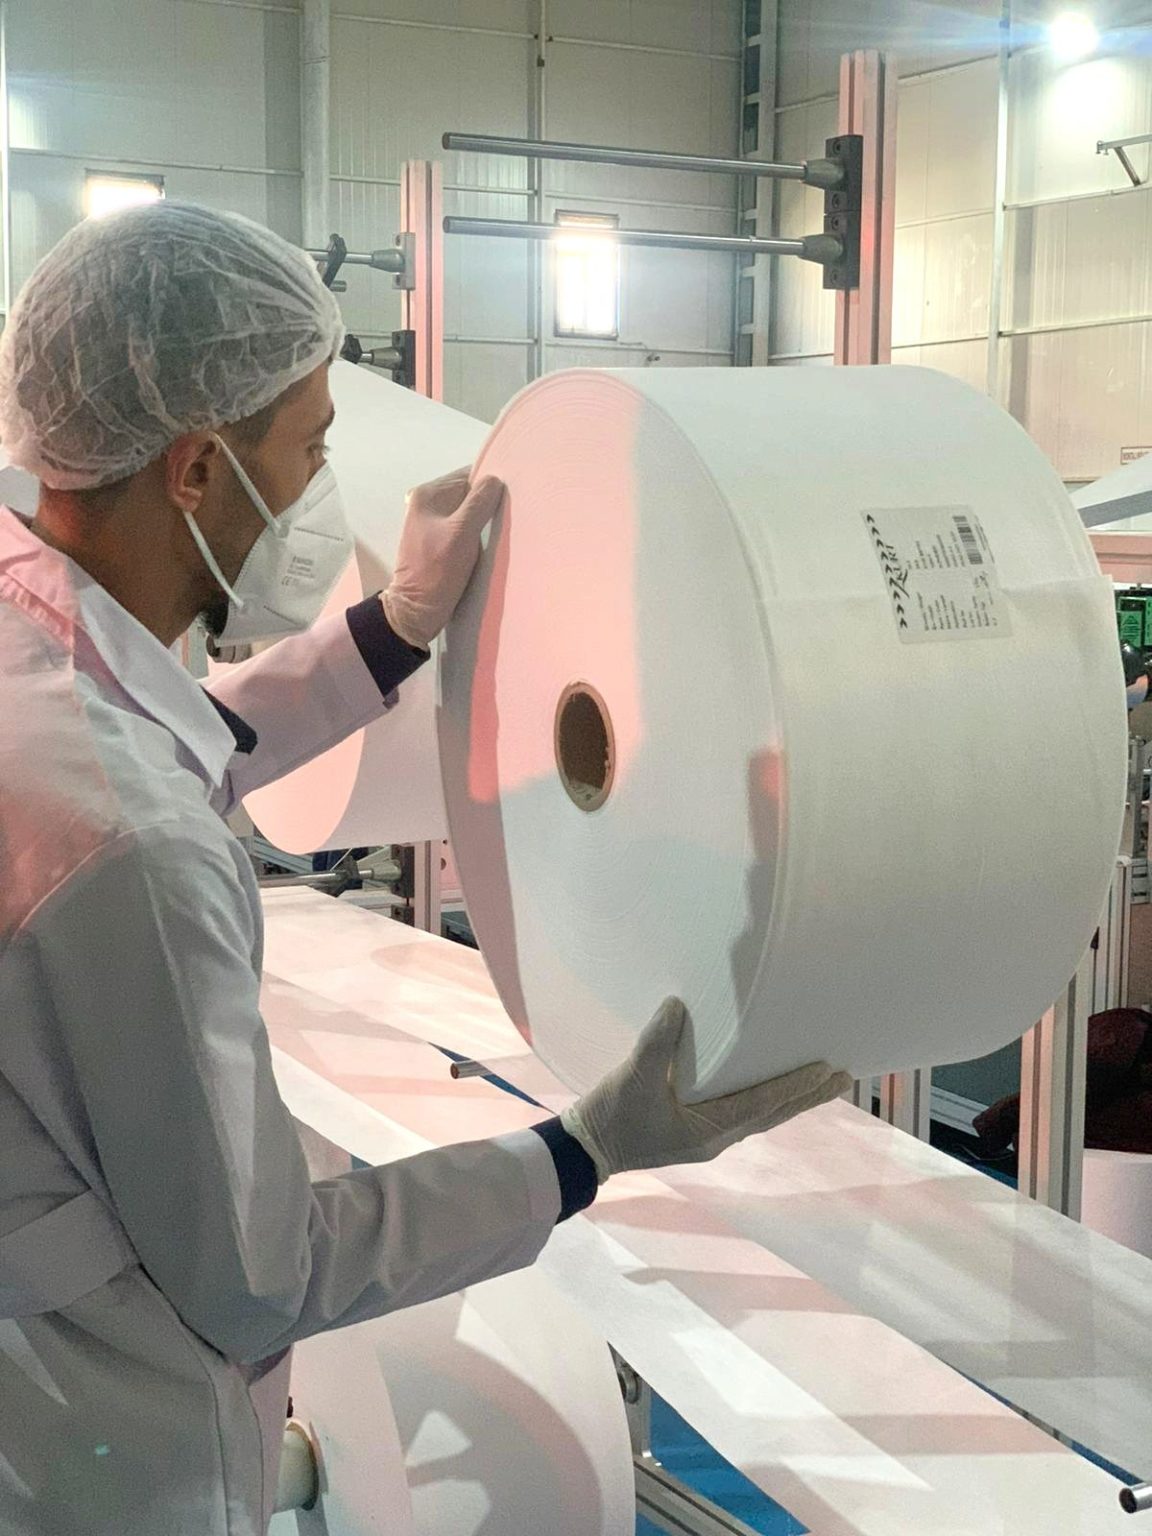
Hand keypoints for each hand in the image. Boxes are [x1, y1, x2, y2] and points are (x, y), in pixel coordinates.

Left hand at [382, 468, 504, 649]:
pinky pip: (463, 527)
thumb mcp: (462, 533)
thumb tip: (495, 480)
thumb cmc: (437, 572)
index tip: (510, 499)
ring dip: (483, 521)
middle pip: (468, 493)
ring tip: (497, 532)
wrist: (416, 611)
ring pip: (468, 511)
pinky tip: (485, 544)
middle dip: (487, 504)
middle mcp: (426, 502)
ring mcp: (431, 521)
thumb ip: (479, 502)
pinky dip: (476, 533)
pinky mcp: (437, 540)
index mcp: (428, 494)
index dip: (490, 486)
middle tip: (506, 519)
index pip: (468, 476)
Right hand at [560, 998, 851, 1182]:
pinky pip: (744, 1113)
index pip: (764, 1104)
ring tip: (822, 1081)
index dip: (796, 1087)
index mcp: (710, 1130)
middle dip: (808, 1096)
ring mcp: (708, 1137)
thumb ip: (657, 1043)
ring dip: (793, 1098)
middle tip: (845, 1077)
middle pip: (774, 1114)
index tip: (828, 1070)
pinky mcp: (696, 1132)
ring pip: (762, 1115)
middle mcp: (717, 1137)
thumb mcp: (634, 1077)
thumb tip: (678, 1007)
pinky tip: (772, 1089)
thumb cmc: (613, 1115)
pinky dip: (768, 1100)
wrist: (587, 1149)